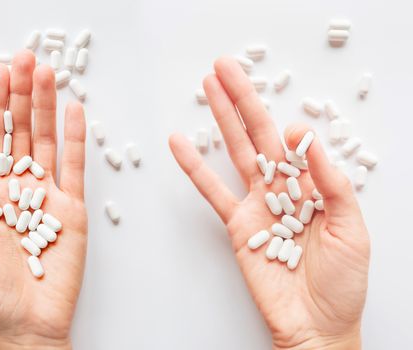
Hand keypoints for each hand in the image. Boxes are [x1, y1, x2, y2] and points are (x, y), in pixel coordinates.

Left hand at [0, 50, 86, 349]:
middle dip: (22, 95)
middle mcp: (20, 188)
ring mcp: (49, 195)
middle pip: (21, 132)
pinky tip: (75, 113)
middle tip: (26, 60)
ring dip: (48, 109)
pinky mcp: (73, 208)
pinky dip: (75, 140)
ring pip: (48, 142)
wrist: (27, 322)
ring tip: (48, 76)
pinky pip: (75, 168)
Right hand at [169, 57, 369, 349]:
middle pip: (260, 135)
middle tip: (226, 68)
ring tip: (208, 87)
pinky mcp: (236, 224)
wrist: (315, 323)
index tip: (291, 127)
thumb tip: (309, 140)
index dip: (290, 128)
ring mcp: (257, 204)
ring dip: (221, 119)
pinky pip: (212, 191)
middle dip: (244, 100)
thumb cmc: (342, 282)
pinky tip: (180, 144)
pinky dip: (195, 168)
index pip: (297, 143)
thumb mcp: (352, 229)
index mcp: (314, 187)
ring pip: (235, 152)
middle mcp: (283, 189)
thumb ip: (331, 183)